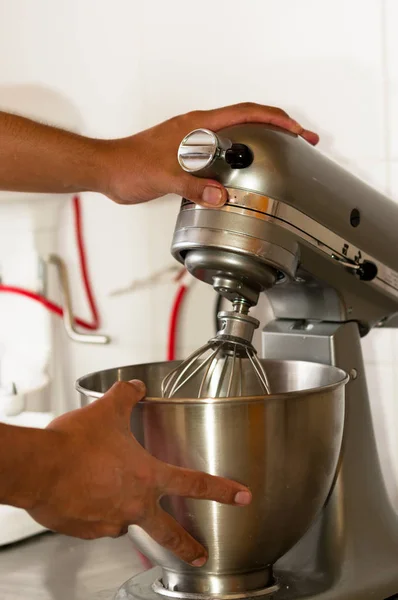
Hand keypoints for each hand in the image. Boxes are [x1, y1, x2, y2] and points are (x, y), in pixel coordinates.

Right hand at [28, 380, 250, 565]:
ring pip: (125, 522)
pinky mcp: (85, 531)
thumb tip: (136, 387)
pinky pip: (97, 524)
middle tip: (199, 554)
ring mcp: (109, 521)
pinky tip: (84, 496)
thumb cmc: (73, 444)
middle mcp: (133, 504)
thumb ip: (127, 397)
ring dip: (124, 512)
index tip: (242, 497)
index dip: (223, 490)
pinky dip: (95, 512)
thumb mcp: (107, 411)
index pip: (195, 483)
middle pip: (168, 531)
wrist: (38, 467)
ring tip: (107, 493)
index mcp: (146, 476)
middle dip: (187, 545)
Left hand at [99, 103, 318, 207]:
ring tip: (282, 156)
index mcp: (197, 125)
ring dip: (261, 143)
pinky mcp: (188, 156)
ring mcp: (194, 141)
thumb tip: (221, 197)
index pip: (246, 113)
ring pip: (237, 136)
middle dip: (278, 129)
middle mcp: (199, 129)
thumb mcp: (163, 177)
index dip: (276, 120)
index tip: (297, 130)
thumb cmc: (129, 165)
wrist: (107, 171)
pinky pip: (223, 154)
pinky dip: (240, 160)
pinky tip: (244, 176)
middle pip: (248, 120)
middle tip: (301, 142)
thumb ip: (193, 187)